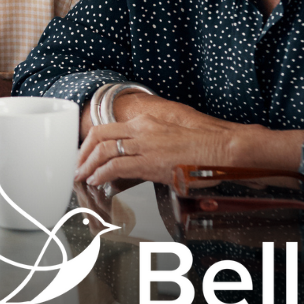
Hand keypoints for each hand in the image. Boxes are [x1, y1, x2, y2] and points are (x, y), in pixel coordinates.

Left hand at [76, 92, 303, 187]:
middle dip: (82, 153)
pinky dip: (102, 175)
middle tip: (77, 167)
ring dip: (88, 166)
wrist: (226, 148)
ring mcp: (145, 145)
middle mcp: (142, 129)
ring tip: (82, 177)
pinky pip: (116, 167)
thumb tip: (146, 155)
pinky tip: (97, 182)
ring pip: (103, 151)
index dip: (90, 142)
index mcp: (147, 120)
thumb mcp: (175, 135)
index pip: (107, 127)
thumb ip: (156, 142)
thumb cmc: (207, 144)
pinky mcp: (150, 162)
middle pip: (98, 136)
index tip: (84, 154)